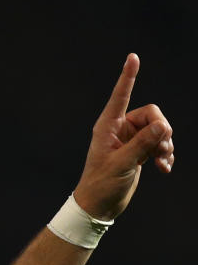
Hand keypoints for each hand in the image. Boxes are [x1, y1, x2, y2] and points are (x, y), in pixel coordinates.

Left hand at [74, 53, 173, 220]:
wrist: (99, 207)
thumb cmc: (101, 185)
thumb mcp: (122, 164)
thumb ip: (143, 144)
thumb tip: (163, 127)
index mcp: (108, 127)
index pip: (120, 95)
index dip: (128, 77)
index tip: (133, 57)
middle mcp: (120, 129)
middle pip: (152, 114)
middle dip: (162, 129)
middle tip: (162, 148)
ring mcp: (130, 140)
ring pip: (158, 129)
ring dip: (165, 144)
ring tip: (163, 161)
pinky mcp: (138, 151)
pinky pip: (158, 143)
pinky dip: (165, 154)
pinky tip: (165, 168)